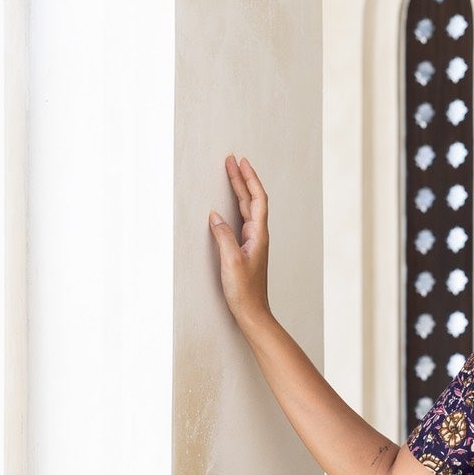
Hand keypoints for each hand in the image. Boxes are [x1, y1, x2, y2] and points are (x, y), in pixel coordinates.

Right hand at [208, 154, 271, 327]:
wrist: (253, 314)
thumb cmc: (244, 292)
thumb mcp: (230, 261)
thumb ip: (223, 236)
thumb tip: (215, 216)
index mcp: (259, 236)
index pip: (257, 199)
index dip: (250, 179)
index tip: (241, 162)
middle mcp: (258, 237)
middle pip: (252, 201)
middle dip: (242, 179)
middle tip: (231, 160)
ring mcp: (253, 243)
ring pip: (247, 210)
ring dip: (239, 190)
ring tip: (231, 173)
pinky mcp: (246, 250)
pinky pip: (241, 221)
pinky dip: (236, 206)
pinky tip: (229, 204)